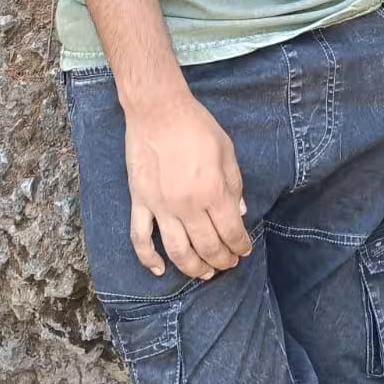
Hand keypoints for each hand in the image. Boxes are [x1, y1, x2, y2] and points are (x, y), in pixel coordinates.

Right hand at [124, 91, 251, 280]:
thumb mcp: (227, 150)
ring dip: (193, 268)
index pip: (231, 232)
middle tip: (228, 263)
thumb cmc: (196, 126)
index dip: (240, 246)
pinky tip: (158, 270)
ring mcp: (161, 207)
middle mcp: (188, 206)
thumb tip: (240, 212)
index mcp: (213, 191)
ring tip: (204, 273)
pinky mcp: (140, 202)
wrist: (158, 110)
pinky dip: (148, 259)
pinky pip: (140, 238)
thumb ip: (235, 184)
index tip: (243, 250)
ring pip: (177, 252)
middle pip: (207, 247)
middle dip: (222, 260)